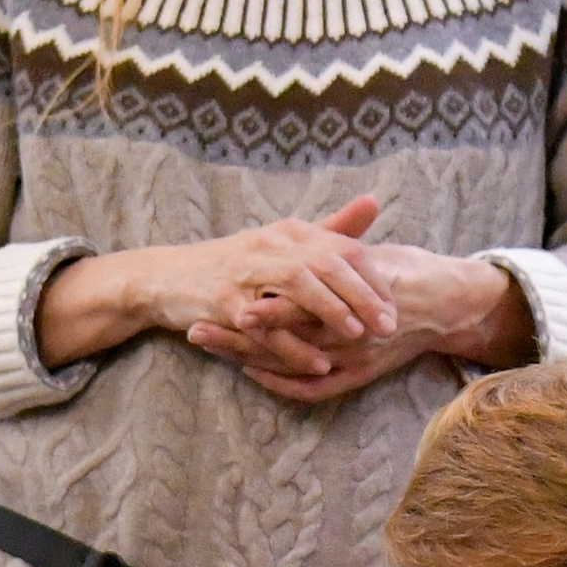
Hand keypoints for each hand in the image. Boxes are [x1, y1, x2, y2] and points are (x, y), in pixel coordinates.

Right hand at [34, 199, 394, 370]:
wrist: (170, 278)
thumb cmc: (238, 264)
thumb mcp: (284, 243)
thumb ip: (331, 230)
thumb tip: (374, 203)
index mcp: (290, 231)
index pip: (343, 247)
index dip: (372, 275)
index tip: (397, 302)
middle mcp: (271, 245)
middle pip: (325, 264)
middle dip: (361, 294)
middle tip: (388, 322)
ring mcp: (246, 272)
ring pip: (297, 288)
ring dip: (331, 313)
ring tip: (358, 336)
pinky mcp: (226, 301)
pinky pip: (266, 327)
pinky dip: (293, 346)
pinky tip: (317, 363)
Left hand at [190, 244, 533, 402]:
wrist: (447, 304)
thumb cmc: (408, 270)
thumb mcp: (369, 252)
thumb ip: (335, 248)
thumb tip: (302, 239)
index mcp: (349, 300)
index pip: (296, 307)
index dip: (260, 308)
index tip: (224, 300)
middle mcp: (348, 336)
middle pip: (281, 341)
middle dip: (235, 337)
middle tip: (195, 328)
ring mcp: (351, 360)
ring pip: (290, 366)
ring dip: (247, 357)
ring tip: (209, 345)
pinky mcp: (357, 376)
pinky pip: (313, 388)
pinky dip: (282, 383)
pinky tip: (254, 372)